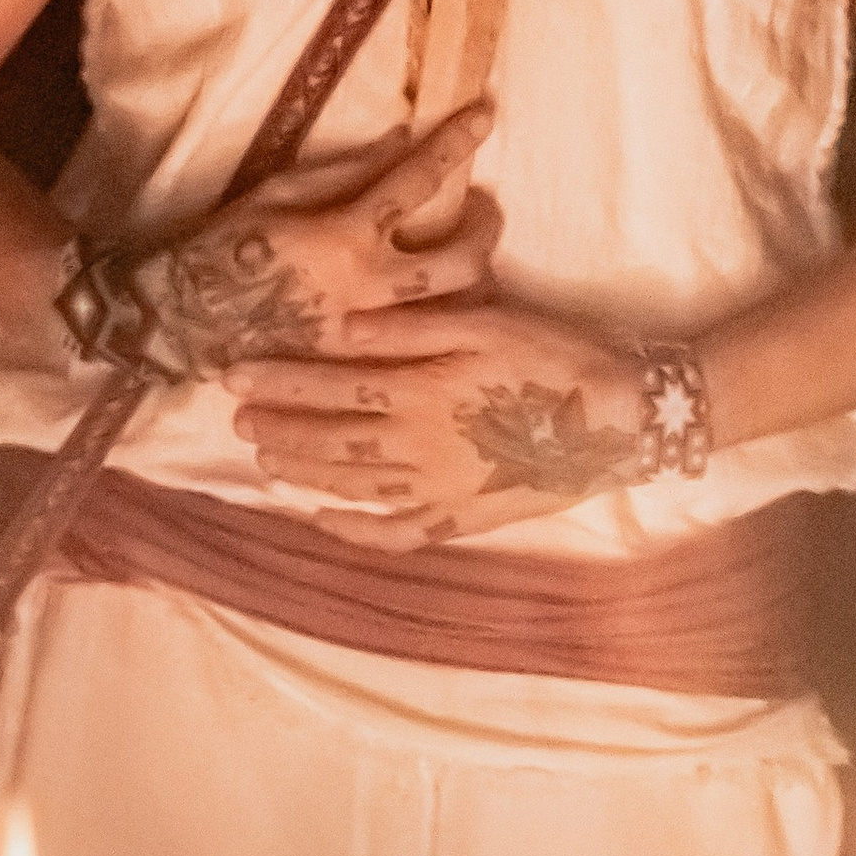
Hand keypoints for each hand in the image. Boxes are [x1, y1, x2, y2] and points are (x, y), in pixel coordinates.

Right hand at [129, 106, 499, 376]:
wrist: (184, 321)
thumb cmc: (223, 248)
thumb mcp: (275, 194)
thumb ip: (344, 171)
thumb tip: (403, 142)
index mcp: (343, 235)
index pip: (417, 179)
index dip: (455, 142)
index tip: (484, 113)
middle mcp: (366, 287)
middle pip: (462, 259)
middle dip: (485, 226)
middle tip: (483, 207)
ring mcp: (367, 334)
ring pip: (453, 309)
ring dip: (474, 275)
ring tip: (466, 253)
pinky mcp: (360, 367)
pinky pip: (420, 341)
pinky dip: (440, 316)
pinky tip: (438, 299)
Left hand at [231, 302, 650, 542]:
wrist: (621, 417)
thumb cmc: (556, 355)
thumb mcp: (486, 321)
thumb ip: (411, 327)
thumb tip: (343, 329)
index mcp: (423, 393)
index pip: (331, 387)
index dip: (279, 381)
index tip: (233, 375)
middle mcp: (420, 448)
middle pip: (331, 441)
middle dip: (278, 429)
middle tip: (235, 420)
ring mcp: (439, 491)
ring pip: (352, 487)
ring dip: (303, 474)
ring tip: (265, 460)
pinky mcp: (462, 519)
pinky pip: (397, 534)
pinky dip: (355, 531)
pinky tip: (322, 521)